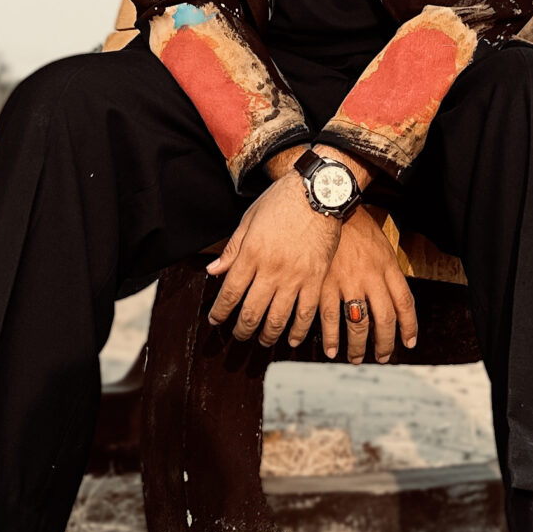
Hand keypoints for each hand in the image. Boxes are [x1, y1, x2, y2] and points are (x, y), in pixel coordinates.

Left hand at [207, 174, 342, 347]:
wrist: (318, 191)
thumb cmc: (281, 201)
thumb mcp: (249, 220)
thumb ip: (232, 249)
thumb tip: (213, 271)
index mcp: (251, 254)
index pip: (230, 293)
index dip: (220, 312)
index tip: (215, 320)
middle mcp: (271, 269)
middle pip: (251, 312)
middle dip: (241, 329)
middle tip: (238, 335)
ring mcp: (295, 276)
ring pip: (277, 318)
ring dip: (267, 335)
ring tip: (262, 340)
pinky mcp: (316, 278)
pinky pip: (306, 312)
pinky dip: (299, 330)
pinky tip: (292, 338)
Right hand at [320, 209, 419, 363]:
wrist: (329, 203)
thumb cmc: (354, 221)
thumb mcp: (380, 241)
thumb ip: (385, 267)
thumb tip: (390, 290)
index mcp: (387, 265)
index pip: (405, 303)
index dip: (408, 326)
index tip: (408, 342)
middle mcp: (371, 277)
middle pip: (385, 319)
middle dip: (385, 343)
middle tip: (383, 356)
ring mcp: (348, 282)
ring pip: (359, 324)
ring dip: (358, 347)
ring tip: (356, 358)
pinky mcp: (325, 283)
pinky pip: (330, 318)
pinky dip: (330, 338)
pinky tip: (331, 349)